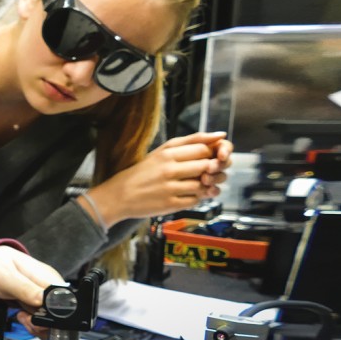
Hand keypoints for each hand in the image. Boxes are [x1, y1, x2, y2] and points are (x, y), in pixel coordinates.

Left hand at [0, 247, 63, 338]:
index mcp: (48, 277)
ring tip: (22, 316)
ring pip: (51, 320)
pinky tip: (23, 316)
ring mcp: (45, 295)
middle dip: (42, 323)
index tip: (34, 317)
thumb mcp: (7, 277)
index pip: (63, 301)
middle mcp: (50, 286)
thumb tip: (43, 299)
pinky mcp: (39, 303)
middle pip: (59, 314)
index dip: (51, 315)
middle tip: (25, 318)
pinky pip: (43, 319)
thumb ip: (25, 289)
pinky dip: (33, 323)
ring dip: (36, 324)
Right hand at [85, 132, 232, 223]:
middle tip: (207, 172)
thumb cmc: (143, 172)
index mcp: (167, 154)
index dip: (211, 154)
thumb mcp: (162, 151)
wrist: (119, 195)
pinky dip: (196, 198)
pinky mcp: (170, 205)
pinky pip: (195, 200)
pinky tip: (188, 194)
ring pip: (203, 185)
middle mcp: (168, 170)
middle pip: (206, 166)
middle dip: (212, 170)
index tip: (207, 158)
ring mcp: (169, 188)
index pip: (202, 149)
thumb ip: (190, 141)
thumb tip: (221, 135)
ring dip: (205, 186)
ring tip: (198, 184)